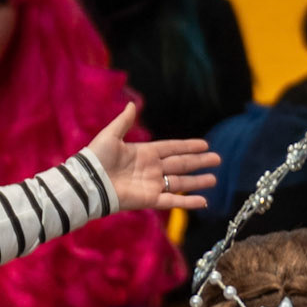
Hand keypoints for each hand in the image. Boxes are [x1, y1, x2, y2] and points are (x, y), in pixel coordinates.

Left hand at [85, 103, 218, 213]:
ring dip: (198, 181)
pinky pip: (173, 200)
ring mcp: (152, 185)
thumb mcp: (111, 134)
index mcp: (145, 152)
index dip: (188, 146)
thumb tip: (133, 105)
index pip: (172, 148)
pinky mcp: (150, 199)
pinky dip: (188, 202)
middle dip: (199, 162)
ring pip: (181, 182)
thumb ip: (124, 121)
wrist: (90, 181)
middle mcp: (152, 169)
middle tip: (217, 159)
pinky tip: (203, 201)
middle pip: (182, 164)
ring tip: (214, 179)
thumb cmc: (97, 158)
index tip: (204, 144)